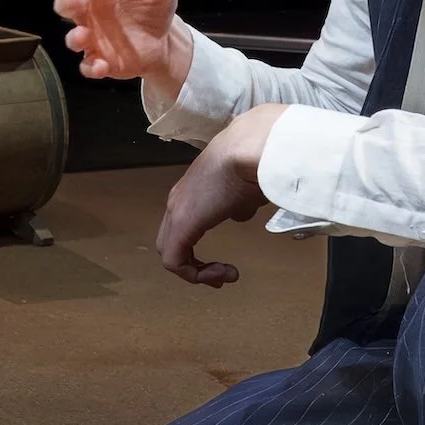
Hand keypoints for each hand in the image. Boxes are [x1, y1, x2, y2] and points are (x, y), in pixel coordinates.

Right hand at [55, 0, 192, 99]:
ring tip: (83, 36)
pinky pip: (88, 66)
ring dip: (75, 38)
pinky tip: (101, 66)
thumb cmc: (152, 6)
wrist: (163, 40)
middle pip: (67, 4)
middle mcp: (90, 10)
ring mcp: (92, 37)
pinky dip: (92, 67)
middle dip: (66, 2)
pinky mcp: (100, 60)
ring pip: (73, 38)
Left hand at [158, 104, 284, 287]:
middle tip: (220, 274)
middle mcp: (178, 201)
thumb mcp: (247, 190)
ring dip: (196, 272)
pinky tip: (221, 272)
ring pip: (170, 253)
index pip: (182, 227)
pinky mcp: (182, 223)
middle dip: (194, 265)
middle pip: (171, 243)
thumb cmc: (254, 162)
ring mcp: (177, 211)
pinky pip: (174, 261)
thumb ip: (239, 204)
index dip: (198, 251)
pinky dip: (195, 274)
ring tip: (224, 276)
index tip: (225, 263)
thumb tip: (239, 213)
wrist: (251, 149)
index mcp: (191, 192)